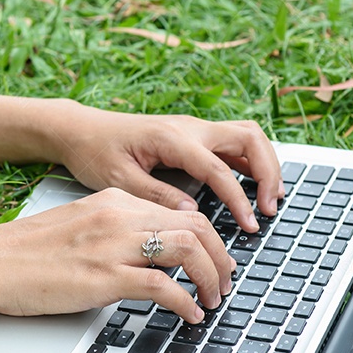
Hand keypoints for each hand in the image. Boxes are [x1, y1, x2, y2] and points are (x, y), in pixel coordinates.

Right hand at [0, 188, 237, 323]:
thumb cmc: (24, 252)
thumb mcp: (79, 227)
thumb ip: (115, 232)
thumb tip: (150, 255)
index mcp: (114, 201)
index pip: (182, 211)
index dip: (210, 239)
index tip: (217, 261)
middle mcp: (119, 216)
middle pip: (196, 226)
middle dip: (221, 257)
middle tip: (226, 282)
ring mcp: (112, 245)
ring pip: (189, 249)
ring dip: (211, 278)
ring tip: (213, 300)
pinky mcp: (103, 277)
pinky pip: (164, 286)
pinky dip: (186, 302)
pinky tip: (189, 315)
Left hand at [52, 107, 283, 232]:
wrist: (80, 129)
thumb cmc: (94, 152)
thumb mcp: (119, 179)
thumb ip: (156, 195)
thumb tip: (191, 213)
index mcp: (171, 138)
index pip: (218, 168)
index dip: (239, 198)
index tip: (250, 224)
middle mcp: (189, 127)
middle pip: (249, 139)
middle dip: (268, 173)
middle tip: (270, 208)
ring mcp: (194, 128)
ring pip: (247, 136)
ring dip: (265, 165)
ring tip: (271, 199)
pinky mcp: (193, 136)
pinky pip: (234, 143)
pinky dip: (251, 163)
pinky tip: (255, 188)